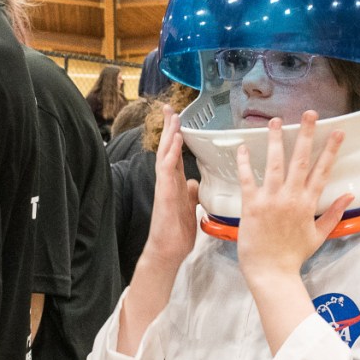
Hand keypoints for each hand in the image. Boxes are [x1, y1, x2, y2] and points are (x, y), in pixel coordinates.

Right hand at [146, 105, 198, 270]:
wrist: (168, 250)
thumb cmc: (177, 232)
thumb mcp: (189, 207)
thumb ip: (191, 193)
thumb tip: (195, 182)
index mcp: (175, 183)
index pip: (175, 154)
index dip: (177, 136)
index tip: (179, 119)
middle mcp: (168, 181)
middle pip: (167, 149)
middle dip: (170, 128)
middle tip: (171, 109)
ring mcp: (165, 186)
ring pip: (165, 155)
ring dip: (169, 136)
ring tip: (173, 118)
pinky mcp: (164, 194)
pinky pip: (166, 170)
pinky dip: (170, 154)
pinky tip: (174, 142)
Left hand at [236, 111, 352, 285]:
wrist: (272, 273)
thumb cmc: (293, 256)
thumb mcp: (319, 236)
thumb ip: (333, 214)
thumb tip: (350, 196)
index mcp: (308, 204)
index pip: (322, 171)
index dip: (331, 150)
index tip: (338, 132)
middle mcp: (291, 198)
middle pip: (301, 160)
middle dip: (306, 134)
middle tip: (309, 113)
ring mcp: (271, 200)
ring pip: (275, 164)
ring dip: (275, 140)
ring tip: (276, 121)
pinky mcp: (252, 206)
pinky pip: (247, 179)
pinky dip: (245, 163)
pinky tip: (243, 147)